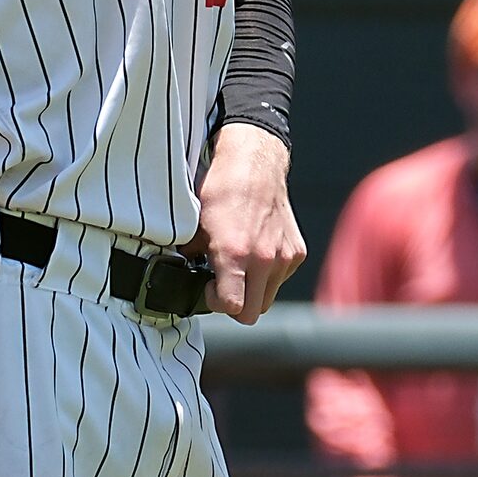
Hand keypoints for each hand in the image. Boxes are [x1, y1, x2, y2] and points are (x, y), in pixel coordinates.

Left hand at [191, 124, 303, 323]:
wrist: (254, 164)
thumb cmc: (221, 190)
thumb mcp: (194, 224)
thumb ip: (190, 255)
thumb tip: (180, 272)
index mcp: (236, 254)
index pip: (232, 308)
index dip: (215, 303)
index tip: (208, 288)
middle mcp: (265, 260)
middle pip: (253, 312)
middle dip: (234, 304)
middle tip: (220, 283)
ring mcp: (285, 257)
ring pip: (267, 297)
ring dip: (252, 290)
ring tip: (237, 265)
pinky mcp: (297, 251)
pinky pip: (280, 278)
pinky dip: (267, 274)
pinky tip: (254, 252)